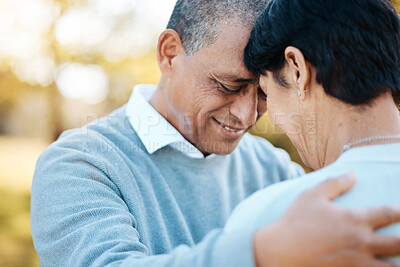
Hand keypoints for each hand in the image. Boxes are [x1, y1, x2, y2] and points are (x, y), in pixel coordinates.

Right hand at [253, 172, 399, 266]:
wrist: (279, 250)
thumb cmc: (295, 221)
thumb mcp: (312, 195)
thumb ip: (335, 183)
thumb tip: (353, 173)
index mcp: (354, 220)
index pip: (388, 213)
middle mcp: (361, 241)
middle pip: (399, 243)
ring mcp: (357, 262)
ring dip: (398, 262)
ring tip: (399, 259)